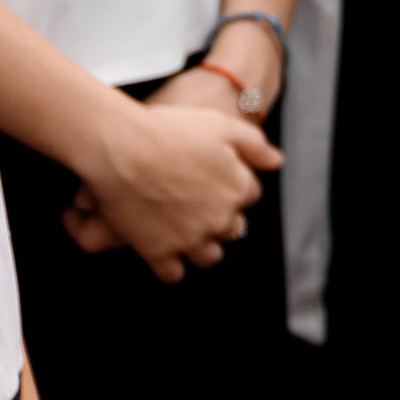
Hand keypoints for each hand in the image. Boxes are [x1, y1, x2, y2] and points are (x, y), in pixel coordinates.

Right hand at [62, 92, 279, 281]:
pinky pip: (173, 274)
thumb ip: (255, 144)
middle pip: (232, 228)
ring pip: (208, 256)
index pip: (249, 195)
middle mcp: (219, 219)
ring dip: (202, 245)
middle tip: (198, 203)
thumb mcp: (222, 125)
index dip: (233, 184)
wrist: (122, 148)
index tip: (214, 178)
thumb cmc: (170, 131)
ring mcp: (189, 239)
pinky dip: (170, 265)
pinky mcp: (158, 252)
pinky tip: (164, 250)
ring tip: (187, 231)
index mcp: (238, 189)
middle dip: (220, 217)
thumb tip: (277, 162)